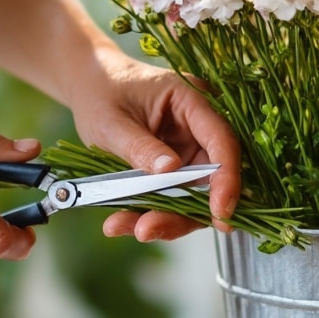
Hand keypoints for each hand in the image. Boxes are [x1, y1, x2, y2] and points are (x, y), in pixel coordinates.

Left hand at [67, 49, 241, 241]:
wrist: (91, 87)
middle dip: (187, 211)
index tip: (220, 212)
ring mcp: (189, 151)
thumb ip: (141, 146)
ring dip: (165, 218)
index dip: (227, 179)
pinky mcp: (176, 170)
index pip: (222, 141)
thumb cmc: (102, 93)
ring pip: (192, 195)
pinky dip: (150, 213)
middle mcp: (198, 128)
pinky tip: (121, 222)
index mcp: (192, 102)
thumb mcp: (113, 121)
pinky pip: (172, 198)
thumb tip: (170, 171)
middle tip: (149, 229)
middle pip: (209, 177)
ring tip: (128, 228)